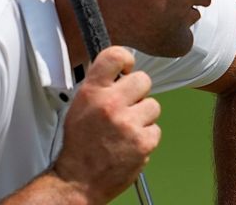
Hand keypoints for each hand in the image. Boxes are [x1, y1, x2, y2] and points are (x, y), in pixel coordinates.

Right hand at [53, 46, 160, 203]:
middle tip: (128, 104)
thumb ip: (99, 87)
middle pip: (143, 79)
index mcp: (92, 92)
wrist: (80, 179)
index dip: (125, 59)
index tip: (126, 67)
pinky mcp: (143, 142)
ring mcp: (129, 123)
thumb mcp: (79, 106)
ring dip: (143, 116)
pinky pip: (156, 130)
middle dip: (138, 92)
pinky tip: (130, 143)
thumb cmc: (79, 144)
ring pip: (153, 105)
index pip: (115, 56)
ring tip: (127, 128)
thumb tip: (118, 72)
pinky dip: (146, 136)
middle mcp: (111, 104)